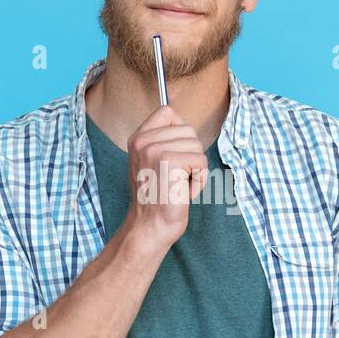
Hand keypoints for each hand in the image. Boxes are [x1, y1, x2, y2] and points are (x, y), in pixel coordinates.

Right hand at [123, 105, 208, 250]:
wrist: (151, 226)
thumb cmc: (158, 198)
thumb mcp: (152, 163)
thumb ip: (163, 142)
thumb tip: (185, 127)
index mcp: (137, 138)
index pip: (167, 112)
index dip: (180, 132)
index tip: (175, 155)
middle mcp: (142, 141)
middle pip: (188, 129)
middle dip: (191, 155)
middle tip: (175, 176)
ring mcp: (154, 149)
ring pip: (196, 145)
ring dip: (195, 169)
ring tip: (179, 184)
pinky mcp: (169, 161)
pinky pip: (201, 160)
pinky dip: (199, 179)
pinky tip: (183, 190)